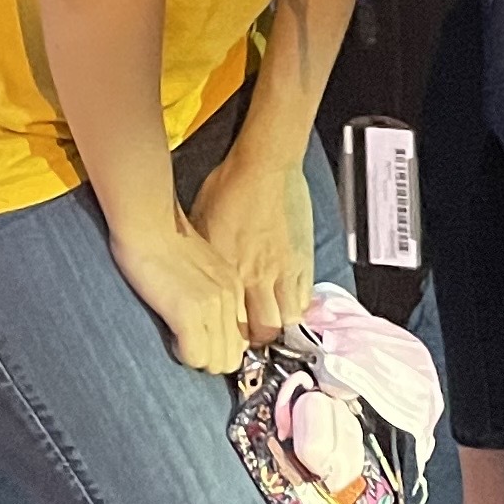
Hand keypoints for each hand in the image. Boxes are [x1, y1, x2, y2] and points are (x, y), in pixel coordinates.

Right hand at [110, 211, 258, 373]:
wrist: (149, 224)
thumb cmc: (164, 243)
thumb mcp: (203, 268)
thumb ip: (213, 293)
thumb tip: (207, 325)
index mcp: (235, 288)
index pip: (241, 340)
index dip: (217, 347)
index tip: (197, 339)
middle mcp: (231, 298)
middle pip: (231, 357)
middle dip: (208, 358)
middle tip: (185, 343)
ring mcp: (213, 306)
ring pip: (216, 362)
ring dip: (194, 358)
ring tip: (176, 338)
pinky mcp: (189, 312)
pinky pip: (195, 357)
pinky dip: (182, 355)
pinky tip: (170, 337)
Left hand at [191, 138, 315, 347]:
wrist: (263, 165)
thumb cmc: (226, 190)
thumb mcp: (201, 228)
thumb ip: (204, 261)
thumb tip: (198, 279)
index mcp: (228, 272)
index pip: (230, 324)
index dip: (229, 336)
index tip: (226, 334)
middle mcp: (256, 277)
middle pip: (262, 331)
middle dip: (256, 338)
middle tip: (251, 332)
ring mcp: (283, 269)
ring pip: (287, 320)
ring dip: (279, 323)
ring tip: (271, 317)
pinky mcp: (303, 258)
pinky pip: (305, 297)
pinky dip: (298, 305)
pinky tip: (288, 300)